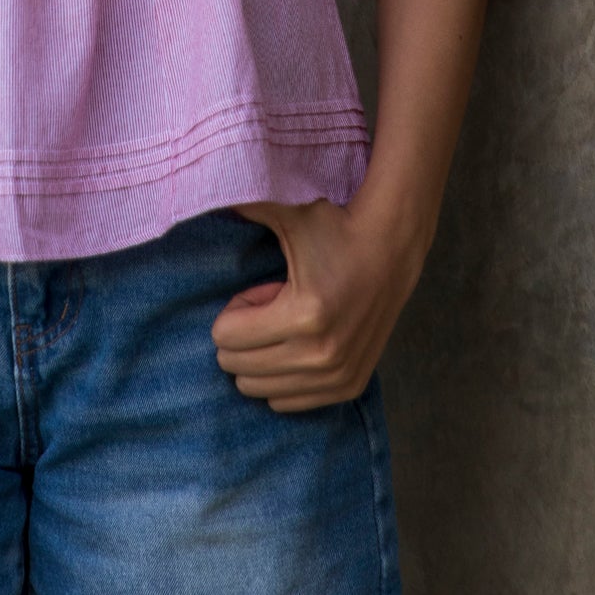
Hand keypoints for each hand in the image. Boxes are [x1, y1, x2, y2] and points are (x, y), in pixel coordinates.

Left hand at [210, 192, 427, 412]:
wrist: (392, 248)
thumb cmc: (335, 230)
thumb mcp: (287, 217)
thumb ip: (242, 208)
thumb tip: (202, 192)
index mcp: (303, 314)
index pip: (226, 337)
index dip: (234, 310)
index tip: (258, 291)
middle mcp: (322, 353)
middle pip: (239, 368)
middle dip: (242, 336)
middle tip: (268, 309)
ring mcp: (338, 374)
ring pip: (260, 390)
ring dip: (261, 358)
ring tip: (284, 326)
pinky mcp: (349, 385)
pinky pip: (288, 403)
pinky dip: (282, 378)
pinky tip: (297, 346)